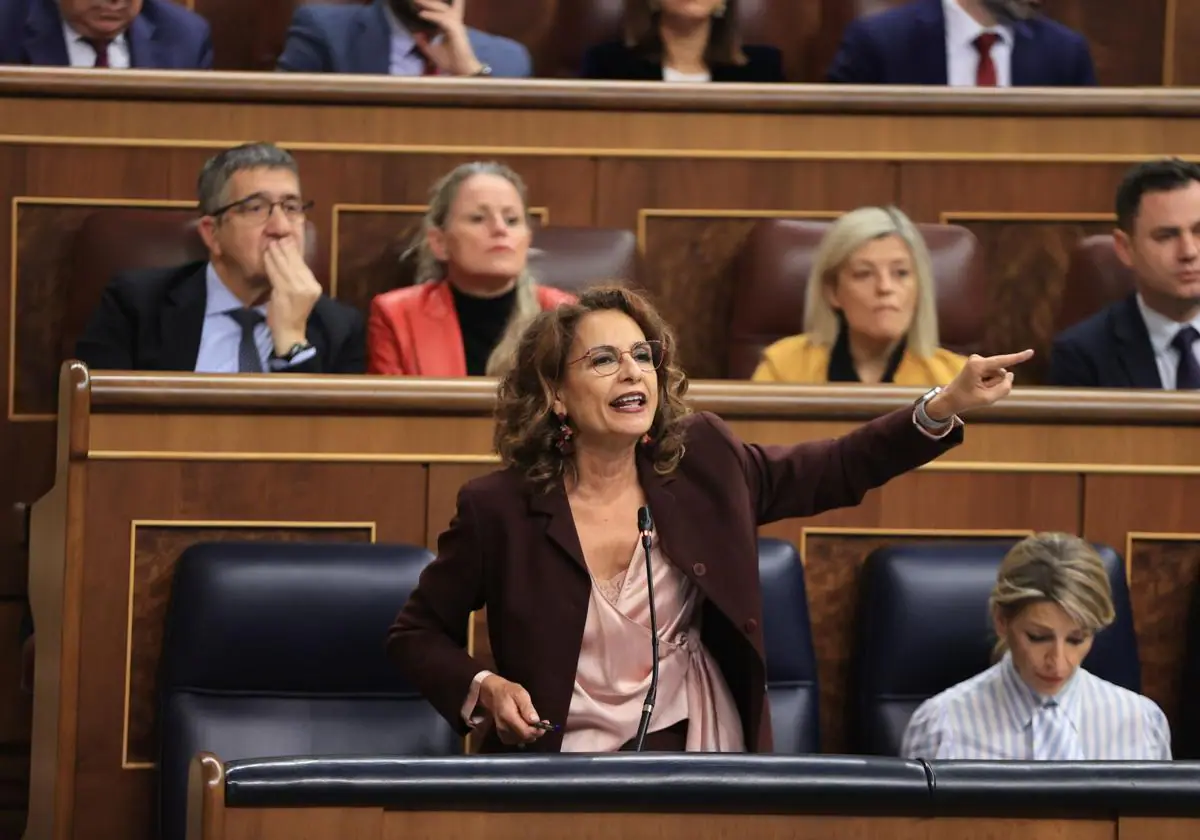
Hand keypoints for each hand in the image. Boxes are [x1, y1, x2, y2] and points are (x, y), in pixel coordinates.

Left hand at [263, 239, 320, 354]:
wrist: (290, 332)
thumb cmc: (292, 313)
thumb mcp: (299, 294)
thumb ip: (296, 277)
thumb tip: (288, 256)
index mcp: (314, 286)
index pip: (303, 265)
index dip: (294, 251)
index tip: (286, 239)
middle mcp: (309, 286)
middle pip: (295, 263)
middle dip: (284, 249)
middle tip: (275, 237)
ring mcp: (298, 289)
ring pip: (285, 266)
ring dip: (276, 254)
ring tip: (269, 244)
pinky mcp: (285, 292)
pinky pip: (276, 273)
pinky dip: (270, 264)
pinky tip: (266, 257)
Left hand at [412, 0, 483, 76]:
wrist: (461, 70)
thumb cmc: (451, 61)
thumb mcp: (432, 51)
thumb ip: (424, 43)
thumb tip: (415, 34)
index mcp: (449, 27)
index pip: (440, 12)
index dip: (430, 7)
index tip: (417, 4)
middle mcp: (454, 23)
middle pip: (441, 6)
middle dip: (428, 2)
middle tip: (415, 0)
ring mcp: (455, 25)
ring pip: (442, 9)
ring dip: (429, 4)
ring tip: (417, 2)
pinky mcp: (455, 29)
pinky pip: (442, 19)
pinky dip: (432, 16)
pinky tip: (421, 14)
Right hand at [478, 674, 545, 745]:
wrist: (494, 694)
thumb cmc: (509, 691)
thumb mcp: (520, 693)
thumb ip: (527, 707)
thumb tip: (535, 720)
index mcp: (508, 717)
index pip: (525, 732)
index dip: (537, 730)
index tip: (546, 723)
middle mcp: (504, 728)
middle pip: (525, 737)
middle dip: (536, 731)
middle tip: (542, 722)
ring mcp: (502, 733)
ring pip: (522, 740)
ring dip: (530, 733)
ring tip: (533, 722)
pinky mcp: (503, 735)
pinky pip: (517, 740)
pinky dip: (524, 735)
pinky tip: (525, 726)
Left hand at [927, 349, 1034, 419]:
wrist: (949, 399)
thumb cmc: (965, 400)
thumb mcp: (988, 399)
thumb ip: (1004, 388)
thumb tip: (1010, 374)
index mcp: (978, 365)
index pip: (1002, 361)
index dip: (1018, 357)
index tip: (1031, 352)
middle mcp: (978, 359)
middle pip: (1001, 373)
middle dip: (995, 384)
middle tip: (980, 391)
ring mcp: (978, 361)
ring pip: (998, 375)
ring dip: (992, 385)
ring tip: (977, 389)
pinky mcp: (979, 364)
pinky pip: (993, 375)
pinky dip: (989, 383)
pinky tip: (977, 387)